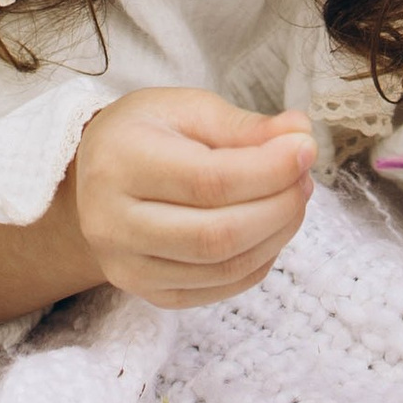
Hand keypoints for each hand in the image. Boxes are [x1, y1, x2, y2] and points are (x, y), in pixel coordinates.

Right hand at [70, 88, 317, 309]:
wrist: (96, 180)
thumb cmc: (145, 134)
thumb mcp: (186, 109)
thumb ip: (242, 125)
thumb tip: (299, 133)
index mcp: (119, 162)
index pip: (207, 180)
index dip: (268, 169)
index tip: (305, 148)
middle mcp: (113, 223)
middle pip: (216, 234)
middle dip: (279, 207)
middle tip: (305, 177)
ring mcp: (128, 268)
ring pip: (223, 267)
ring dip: (277, 234)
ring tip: (294, 197)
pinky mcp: (150, 294)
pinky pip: (220, 288)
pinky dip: (260, 259)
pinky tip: (270, 227)